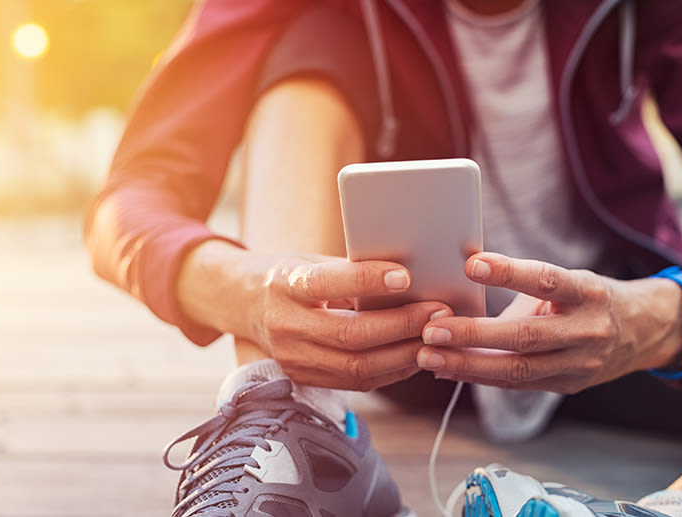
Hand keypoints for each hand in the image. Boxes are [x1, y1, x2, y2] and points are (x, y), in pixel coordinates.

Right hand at [178, 242, 450, 391]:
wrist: (241, 304)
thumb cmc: (287, 274)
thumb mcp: (309, 261)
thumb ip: (350, 271)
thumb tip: (409, 277)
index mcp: (284, 285)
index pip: (326, 284)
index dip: (367, 281)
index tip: (406, 275)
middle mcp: (284, 326)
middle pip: (350, 335)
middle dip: (402, 326)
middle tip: (440, 312)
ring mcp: (293, 359)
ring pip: (357, 367)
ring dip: (405, 355)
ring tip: (438, 338)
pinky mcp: (304, 379)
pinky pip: (357, 383)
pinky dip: (392, 371)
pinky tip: (417, 355)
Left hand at [416, 252, 681, 392]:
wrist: (642, 331)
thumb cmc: (588, 299)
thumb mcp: (567, 282)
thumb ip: (522, 286)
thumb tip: (465, 286)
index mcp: (586, 292)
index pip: (546, 280)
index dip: (509, 272)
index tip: (472, 264)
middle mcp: (587, 330)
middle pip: (526, 336)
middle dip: (474, 335)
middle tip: (432, 330)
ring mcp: (580, 364)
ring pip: (519, 370)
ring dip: (468, 365)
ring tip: (429, 357)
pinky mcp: (568, 385)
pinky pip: (519, 384)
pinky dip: (481, 377)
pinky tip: (449, 370)